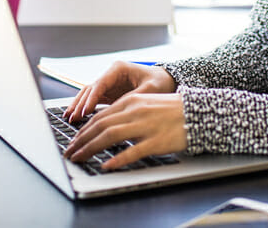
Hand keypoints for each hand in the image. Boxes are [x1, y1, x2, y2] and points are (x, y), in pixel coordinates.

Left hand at [62, 92, 186, 169]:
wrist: (198, 112)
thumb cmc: (171, 110)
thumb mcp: (145, 105)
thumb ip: (125, 113)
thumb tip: (105, 125)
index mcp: (131, 101)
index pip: (99, 116)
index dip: (82, 130)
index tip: (73, 141)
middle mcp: (135, 111)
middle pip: (100, 126)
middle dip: (81, 141)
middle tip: (69, 152)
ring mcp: (145, 126)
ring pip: (110, 136)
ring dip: (91, 148)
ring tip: (79, 158)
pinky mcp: (156, 141)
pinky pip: (133, 151)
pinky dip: (118, 158)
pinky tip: (107, 165)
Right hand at [63, 61, 176, 122]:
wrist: (166, 81)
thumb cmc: (160, 82)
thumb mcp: (151, 89)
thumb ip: (136, 98)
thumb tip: (121, 111)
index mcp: (118, 69)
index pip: (100, 84)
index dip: (91, 99)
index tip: (85, 112)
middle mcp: (110, 75)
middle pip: (90, 89)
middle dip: (79, 104)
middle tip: (72, 118)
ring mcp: (108, 84)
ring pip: (88, 95)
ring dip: (78, 107)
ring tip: (69, 119)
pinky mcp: (109, 94)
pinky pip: (93, 101)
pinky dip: (84, 109)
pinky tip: (76, 119)